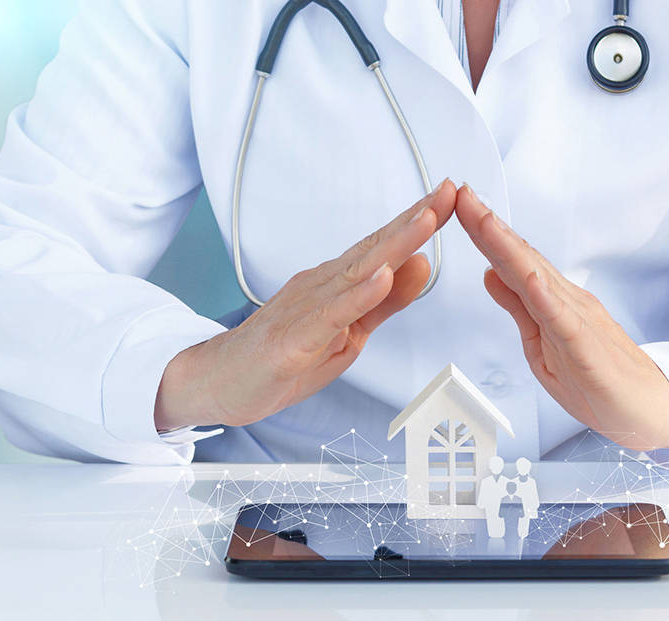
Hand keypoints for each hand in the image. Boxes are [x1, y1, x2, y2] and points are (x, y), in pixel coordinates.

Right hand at [154, 179, 456, 430]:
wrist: (219, 380)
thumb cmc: (282, 356)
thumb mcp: (349, 332)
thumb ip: (385, 302)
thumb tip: (422, 265)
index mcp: (337, 283)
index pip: (384, 247)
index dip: (418, 221)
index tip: (449, 196)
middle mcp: (321, 285)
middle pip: (374, 248)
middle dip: (414, 219)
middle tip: (447, 191)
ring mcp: (305, 309)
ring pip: (356, 273)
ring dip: (393, 245)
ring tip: (425, 220)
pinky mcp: (292, 340)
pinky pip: (329, 315)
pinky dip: (357, 296)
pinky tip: (381, 279)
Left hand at [454, 184, 668, 452]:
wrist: (650, 408)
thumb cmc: (598, 379)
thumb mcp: (541, 345)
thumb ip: (518, 309)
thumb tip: (489, 274)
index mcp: (551, 301)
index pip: (513, 260)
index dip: (485, 233)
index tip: (459, 204)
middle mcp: (565, 300)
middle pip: (521, 259)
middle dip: (489, 227)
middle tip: (462, 194)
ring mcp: (578, 321)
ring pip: (538, 279)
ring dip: (510, 249)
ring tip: (485, 222)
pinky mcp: (588, 348)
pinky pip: (564, 321)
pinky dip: (546, 298)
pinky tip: (530, 279)